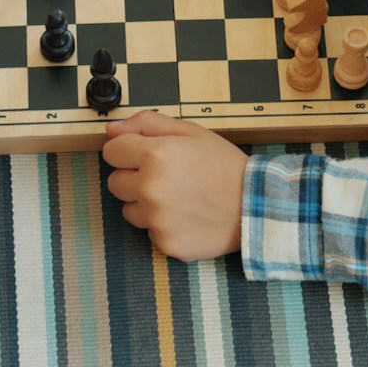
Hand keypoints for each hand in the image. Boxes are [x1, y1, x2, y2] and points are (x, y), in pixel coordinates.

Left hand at [103, 111, 248, 260]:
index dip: (127, 152)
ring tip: (178, 199)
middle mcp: (150, 188)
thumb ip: (147, 124)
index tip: (144, 156)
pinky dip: (163, 226)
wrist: (256, 205)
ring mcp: (156, 219)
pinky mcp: (164, 242)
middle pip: (115, 183)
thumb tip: (111, 130)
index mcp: (155, 154)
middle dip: (134, 179)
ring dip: (146, 205)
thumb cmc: (224, 166)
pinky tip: (186, 218)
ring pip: (129, 210)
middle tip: (166, 178)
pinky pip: (149, 232)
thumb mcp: (191, 131)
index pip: (111, 152)